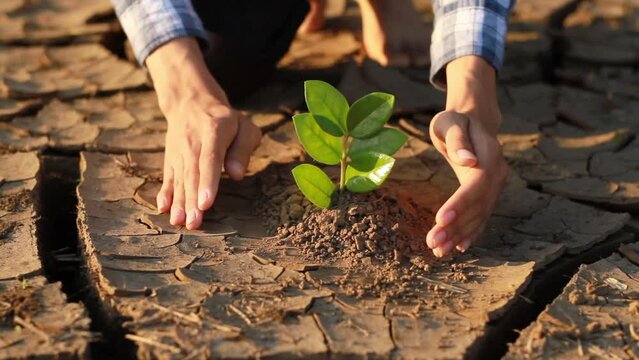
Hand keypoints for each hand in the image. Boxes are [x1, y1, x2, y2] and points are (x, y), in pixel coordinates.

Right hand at [146, 38, 261, 229]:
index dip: (208, 182)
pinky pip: (168, 177)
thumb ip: (242, 150)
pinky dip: (165, 193)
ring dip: (178, 202)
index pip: (209, 160)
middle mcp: (192, 143)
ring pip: (179, 179)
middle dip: (192, 200)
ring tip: (179, 221)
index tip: (206, 202)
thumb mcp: (243, 126)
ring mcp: (179, 152)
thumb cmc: (225, 120)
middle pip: (192, 174)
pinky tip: (163, 208)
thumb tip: (237, 175)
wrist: (190, 102)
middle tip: (194, 223)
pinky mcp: (171, 159)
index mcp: (213, 133)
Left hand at [425, 56, 508, 256]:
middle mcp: (497, 173)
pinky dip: (470, 233)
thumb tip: (467, 160)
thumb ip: (457, 139)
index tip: (440, 219)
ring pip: (480, 216)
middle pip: (478, 206)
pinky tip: (458, 248)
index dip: (460, 204)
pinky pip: (481, 217)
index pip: (476, 184)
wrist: (473, 122)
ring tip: (438, 251)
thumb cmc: (455, 121)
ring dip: (460, 235)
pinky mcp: (488, 194)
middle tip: (433, 244)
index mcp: (489, 154)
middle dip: (456, 227)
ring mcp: (495, 186)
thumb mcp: (449, 122)